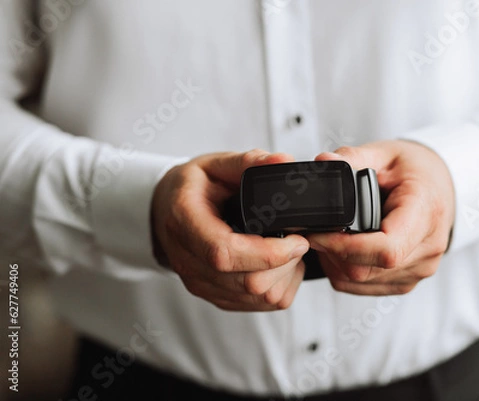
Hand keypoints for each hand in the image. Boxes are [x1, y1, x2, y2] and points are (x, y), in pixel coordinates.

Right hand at [151, 149, 309, 310]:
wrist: (165, 212)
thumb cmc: (191, 188)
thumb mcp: (215, 165)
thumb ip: (248, 162)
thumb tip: (282, 162)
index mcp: (185, 222)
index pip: (226, 253)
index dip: (269, 253)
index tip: (297, 240)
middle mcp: (189, 260)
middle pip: (248, 282)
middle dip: (286, 265)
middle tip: (298, 241)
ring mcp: (200, 283)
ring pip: (256, 298)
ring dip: (285, 278)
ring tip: (289, 251)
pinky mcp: (213, 296)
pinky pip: (255, 306)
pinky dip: (277, 289)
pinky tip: (278, 266)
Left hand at [307, 140, 454, 295]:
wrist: (440, 186)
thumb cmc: (416, 170)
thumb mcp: (385, 153)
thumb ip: (352, 157)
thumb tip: (323, 162)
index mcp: (425, 213)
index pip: (387, 248)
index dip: (345, 247)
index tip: (318, 234)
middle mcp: (428, 248)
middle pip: (368, 268)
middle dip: (332, 253)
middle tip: (316, 231)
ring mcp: (420, 269)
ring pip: (362, 281)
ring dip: (336, 264)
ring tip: (330, 237)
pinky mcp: (407, 281)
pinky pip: (366, 287)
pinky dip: (346, 273)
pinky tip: (344, 250)